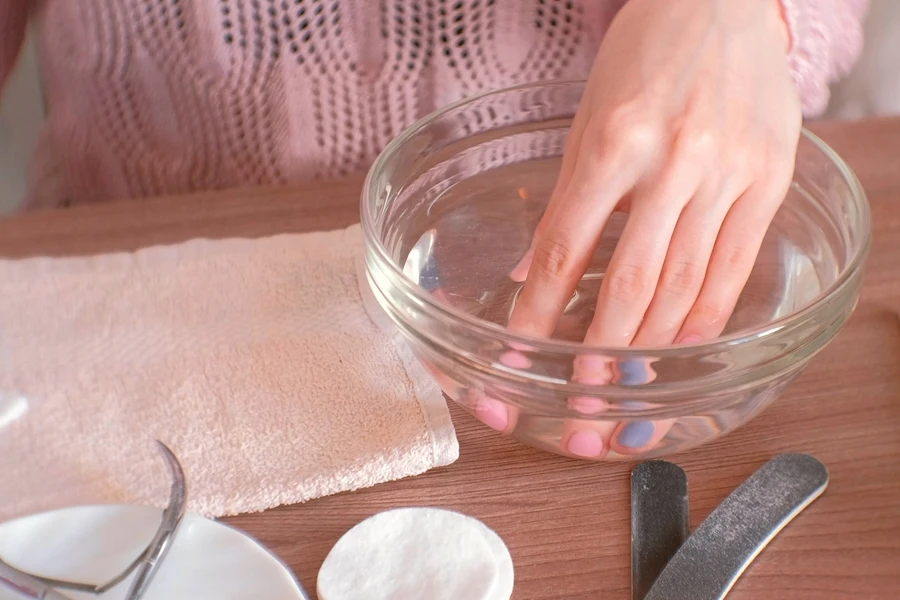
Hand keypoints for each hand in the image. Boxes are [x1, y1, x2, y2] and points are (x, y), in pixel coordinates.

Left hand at [477, 0, 801, 457]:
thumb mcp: (588, 118)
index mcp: (613, 140)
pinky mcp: (770, 179)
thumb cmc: (643, 56)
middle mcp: (674, 159)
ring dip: (653, 351)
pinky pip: (735, 264)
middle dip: (601, 357)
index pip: (565, 249)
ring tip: (627, 398)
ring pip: (685, 283)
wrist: (722, 2)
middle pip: (629, 282)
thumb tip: (531, 275)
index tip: (519, 359)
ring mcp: (729, 171)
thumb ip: (566, 199)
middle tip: (581, 409)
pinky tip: (684, 352)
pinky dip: (706, 317)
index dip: (540, 314)